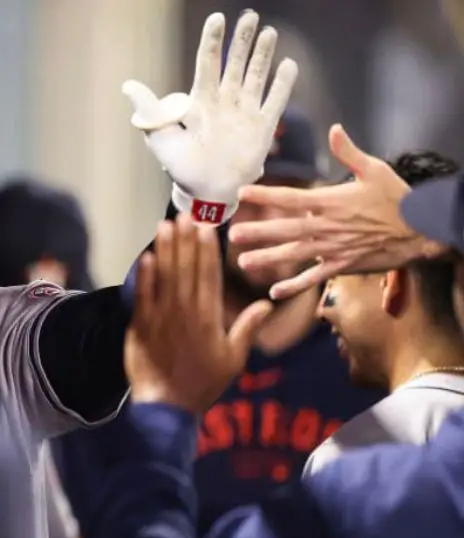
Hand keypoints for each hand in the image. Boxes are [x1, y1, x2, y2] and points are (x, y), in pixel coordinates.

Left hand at [122, 10, 297, 223]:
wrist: (207, 192)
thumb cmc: (182, 167)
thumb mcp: (161, 137)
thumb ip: (150, 110)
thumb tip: (128, 86)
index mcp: (201, 101)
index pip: (208, 63)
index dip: (212, 41)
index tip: (216, 18)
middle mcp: (225, 102)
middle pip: (235, 64)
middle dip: (242, 40)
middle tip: (250, 16)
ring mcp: (245, 113)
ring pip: (256, 76)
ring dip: (262, 55)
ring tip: (268, 32)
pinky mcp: (262, 128)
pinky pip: (275, 101)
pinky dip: (283, 84)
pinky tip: (289, 65)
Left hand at [125, 215, 272, 414]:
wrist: (168, 405)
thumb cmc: (204, 383)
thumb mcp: (234, 359)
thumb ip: (247, 328)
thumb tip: (266, 303)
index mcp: (210, 317)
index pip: (209, 275)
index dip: (208, 249)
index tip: (207, 227)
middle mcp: (186, 311)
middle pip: (186, 268)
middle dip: (186, 240)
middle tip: (185, 215)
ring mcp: (161, 316)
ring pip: (164, 276)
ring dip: (166, 250)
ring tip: (166, 225)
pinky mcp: (141, 325)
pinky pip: (143, 295)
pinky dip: (145, 275)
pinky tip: (147, 256)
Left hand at [229, 124, 448, 299]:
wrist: (421, 231)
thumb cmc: (398, 199)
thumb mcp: (375, 170)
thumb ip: (349, 152)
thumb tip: (334, 129)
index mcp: (332, 201)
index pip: (291, 197)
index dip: (266, 195)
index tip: (242, 192)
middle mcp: (328, 226)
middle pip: (287, 228)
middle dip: (259, 232)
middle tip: (233, 235)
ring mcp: (334, 248)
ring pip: (295, 254)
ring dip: (268, 258)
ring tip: (243, 262)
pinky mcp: (342, 265)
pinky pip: (314, 277)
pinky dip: (295, 285)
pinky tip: (274, 291)